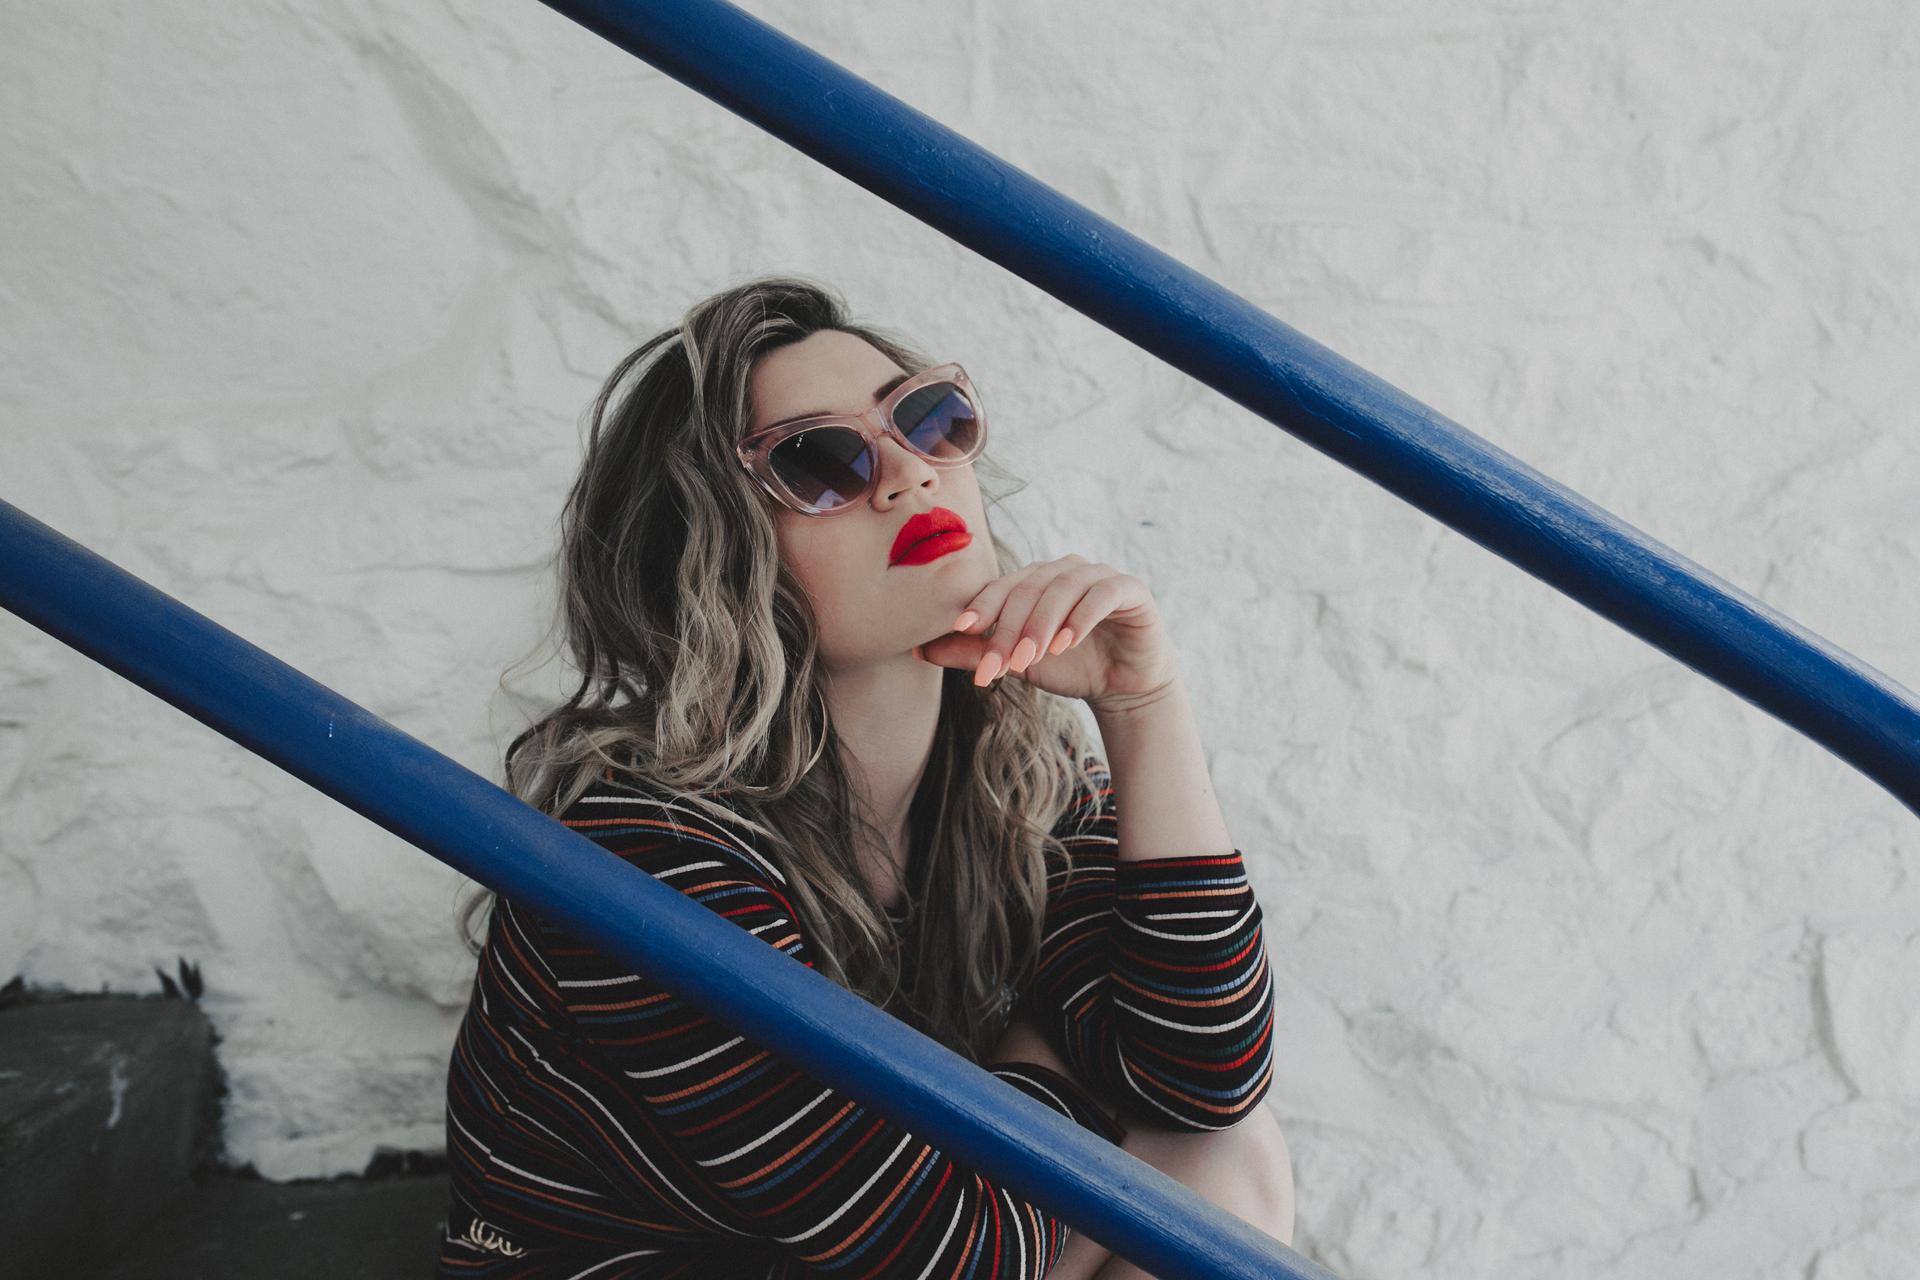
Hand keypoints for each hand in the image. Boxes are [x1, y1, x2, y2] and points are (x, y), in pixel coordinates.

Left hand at [916, 556, 1176, 709]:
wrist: (1123, 686)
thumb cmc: (1068, 667)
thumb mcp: (1017, 662)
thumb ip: (974, 653)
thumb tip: (918, 649)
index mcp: (1035, 580)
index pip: (1003, 586)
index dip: (983, 605)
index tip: (961, 629)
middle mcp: (1065, 570)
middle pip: (1029, 589)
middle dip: (1010, 628)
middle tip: (997, 665)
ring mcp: (1098, 575)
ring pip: (1062, 588)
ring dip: (1042, 624)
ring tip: (1028, 659)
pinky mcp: (1130, 589)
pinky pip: (1102, 594)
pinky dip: (1082, 617)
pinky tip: (1066, 644)